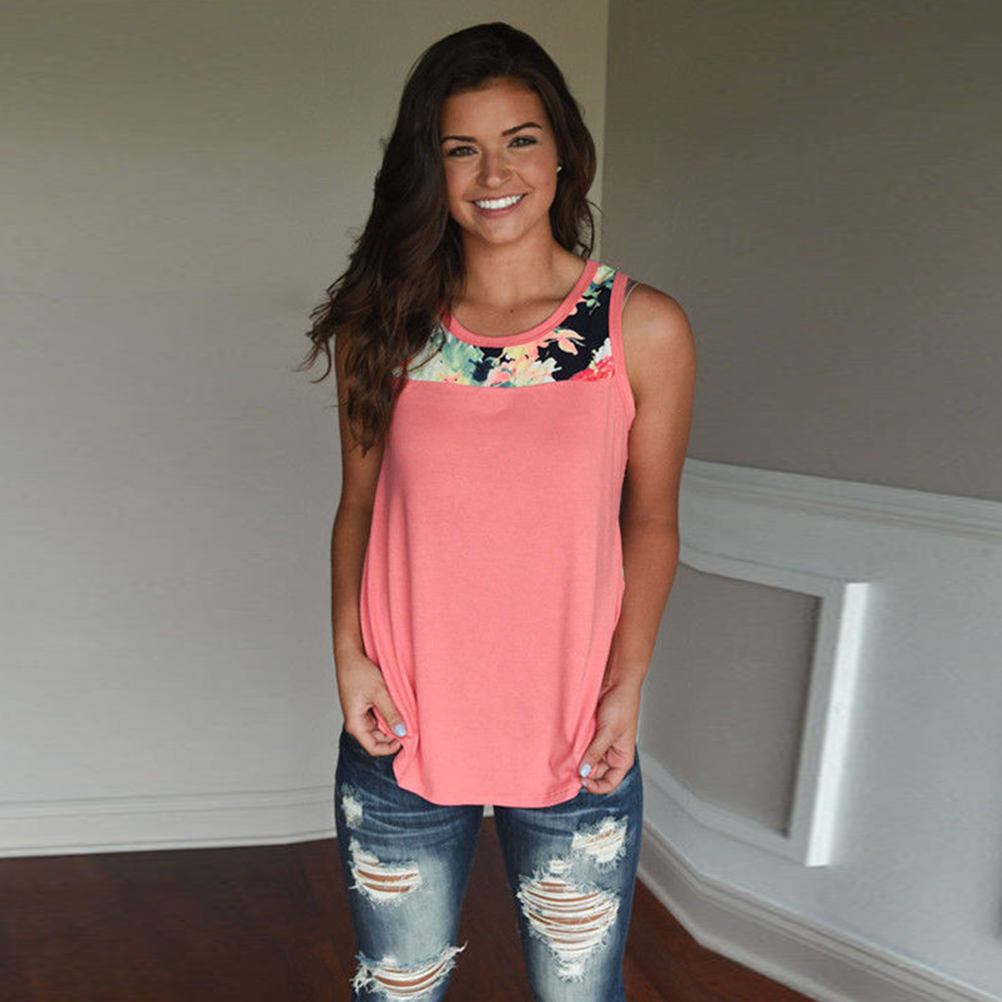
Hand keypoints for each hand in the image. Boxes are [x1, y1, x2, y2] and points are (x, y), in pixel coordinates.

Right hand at [335, 650, 407, 755]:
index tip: (406, 739)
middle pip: (379, 739)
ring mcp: (362, 715)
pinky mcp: (367, 707)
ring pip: (381, 728)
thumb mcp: (379, 693)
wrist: (350, 656)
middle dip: (394, 734)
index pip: (373, 747)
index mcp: (355, 724)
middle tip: (411, 724)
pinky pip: (380, 717)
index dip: (390, 747)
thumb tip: (402, 732)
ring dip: (393, 722)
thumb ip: (391, 714)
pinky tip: (398, 706)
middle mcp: (357, 723)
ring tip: (405, 713)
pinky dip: (390, 714)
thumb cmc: (359, 673)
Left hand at [578, 679, 640, 793]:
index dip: (597, 786)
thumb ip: (596, 752)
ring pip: (585, 759)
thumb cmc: (622, 704)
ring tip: (567, 756)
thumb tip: (583, 771)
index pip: (609, 782)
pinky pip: (580, 745)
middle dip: (583, 771)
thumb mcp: (609, 731)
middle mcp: (610, 753)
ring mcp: (599, 743)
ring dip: (576, 758)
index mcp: (622, 758)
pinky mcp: (590, 732)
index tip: (582, 780)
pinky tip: (566, 745)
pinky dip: (573, 747)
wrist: (615, 681)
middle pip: (594, 773)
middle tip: (570, 767)